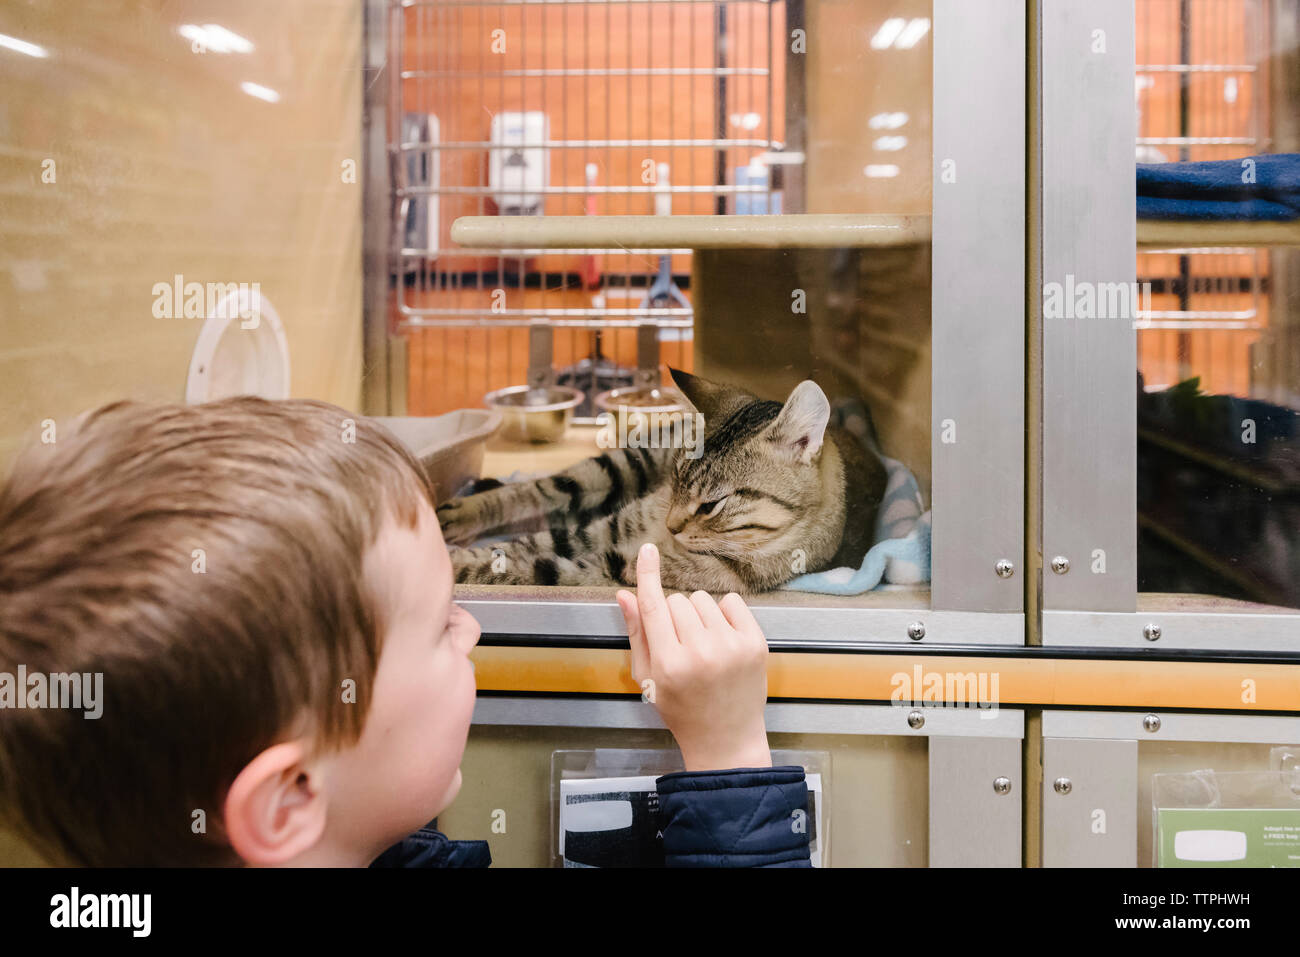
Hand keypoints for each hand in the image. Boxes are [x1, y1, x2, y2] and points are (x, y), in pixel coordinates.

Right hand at [616, 543, 771, 772]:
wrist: (726, 739)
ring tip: (703, 646)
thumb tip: (625, 594)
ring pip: (703, 600)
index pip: (654, 606)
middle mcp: (701, 653)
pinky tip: (722, 639)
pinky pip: (732, 602)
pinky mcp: (755, 644)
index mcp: (669, 664)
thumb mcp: (649, 678)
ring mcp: (731, 647)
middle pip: (678, 601)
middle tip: (681, 645)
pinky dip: (724, 614)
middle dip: (674, 616)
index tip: (648, 550)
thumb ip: (637, 634)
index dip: (648, 575)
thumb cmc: (681, 710)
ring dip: (699, 615)